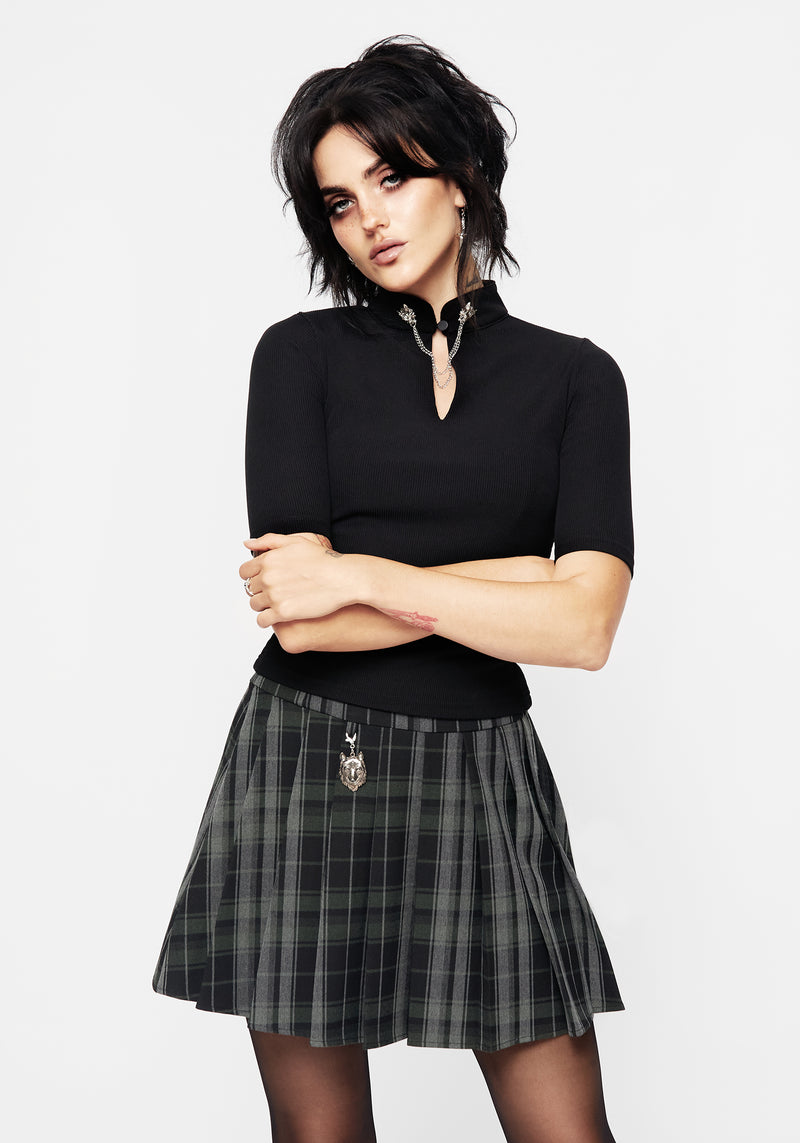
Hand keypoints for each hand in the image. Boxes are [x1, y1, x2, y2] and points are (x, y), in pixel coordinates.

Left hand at [239, 532, 358, 628]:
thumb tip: (247, 544)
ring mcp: (274, 596)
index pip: (244, 571)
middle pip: (250, 589)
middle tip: (276, 592)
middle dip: (260, 590)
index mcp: (268, 559)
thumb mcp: (296, 542)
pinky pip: (262, 620)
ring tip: (278, 604)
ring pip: (255, 605)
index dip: (253, 576)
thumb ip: (269, 541)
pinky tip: (277, 617)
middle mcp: (267, 577)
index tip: (263, 581)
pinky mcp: (283, 613)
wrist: (343, 578)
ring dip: (263, 605)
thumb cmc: (324, 560)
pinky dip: (266, 620)